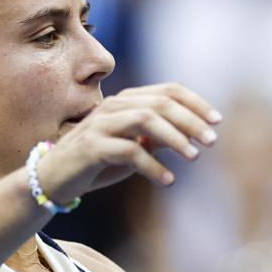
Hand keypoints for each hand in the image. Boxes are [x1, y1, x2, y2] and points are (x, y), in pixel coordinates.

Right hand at [41, 83, 221, 198]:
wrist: (54, 178)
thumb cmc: (98, 163)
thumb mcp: (133, 148)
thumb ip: (158, 138)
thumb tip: (192, 136)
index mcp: (126, 101)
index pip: (168, 90)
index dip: (195, 103)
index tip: (217, 121)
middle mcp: (114, 106)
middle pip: (160, 104)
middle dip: (190, 121)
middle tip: (211, 142)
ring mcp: (100, 124)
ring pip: (145, 120)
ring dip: (174, 138)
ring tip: (194, 157)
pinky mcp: (91, 146)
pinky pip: (128, 151)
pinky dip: (152, 165)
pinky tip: (168, 180)